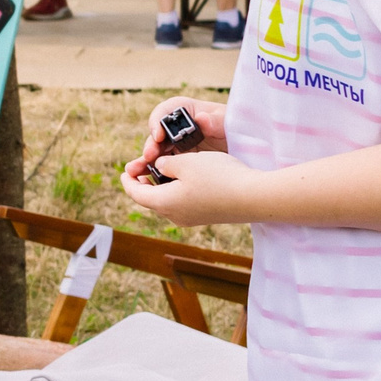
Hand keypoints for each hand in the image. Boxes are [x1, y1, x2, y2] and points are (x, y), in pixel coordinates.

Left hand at [118, 148, 260, 226]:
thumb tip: (160, 167)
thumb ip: (167, 163)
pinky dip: (176, 191)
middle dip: (144, 182)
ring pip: (167, 202)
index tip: (125, 170)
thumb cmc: (218, 177)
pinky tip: (184, 178)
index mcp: (164, 203)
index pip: (136, 193)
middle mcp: (175, 215)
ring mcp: (192, 218)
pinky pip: (183, 204)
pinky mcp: (207, 216)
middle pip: (150, 199)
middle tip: (143, 167)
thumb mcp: (186, 162)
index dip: (128, 181)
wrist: (255, 197)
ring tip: (162, 169)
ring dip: (161, 186)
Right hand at [126, 97, 227, 181]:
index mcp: (185, 110)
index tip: (158, 135)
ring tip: (135, 171)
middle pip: (157, 135)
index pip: (165, 112)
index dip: (157, 122)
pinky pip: (163, 166)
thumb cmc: (236, 129)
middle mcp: (176, 127)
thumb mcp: (228, 123)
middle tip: (148, 156)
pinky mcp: (177, 160)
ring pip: (156, 152)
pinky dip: (155, 173)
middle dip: (150, 146)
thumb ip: (215, 121)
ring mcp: (175, 145)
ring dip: (145, 162)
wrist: (245, 148)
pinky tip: (149, 181)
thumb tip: (201, 119)